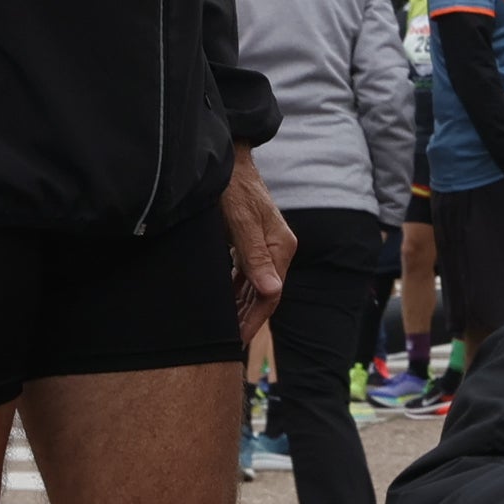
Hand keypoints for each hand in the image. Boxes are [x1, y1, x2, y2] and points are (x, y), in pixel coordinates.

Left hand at [222, 150, 291, 338]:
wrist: (227, 159)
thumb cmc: (232, 187)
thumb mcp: (240, 221)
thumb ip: (254, 256)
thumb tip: (271, 290)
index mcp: (281, 246)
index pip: (271, 293)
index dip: (254, 319)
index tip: (235, 340)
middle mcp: (277, 248)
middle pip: (265, 293)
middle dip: (247, 319)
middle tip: (224, 344)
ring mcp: (265, 245)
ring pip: (254, 287)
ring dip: (240, 308)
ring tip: (223, 331)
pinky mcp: (250, 242)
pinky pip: (245, 275)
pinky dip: (235, 292)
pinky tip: (222, 304)